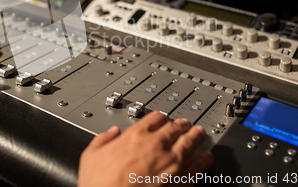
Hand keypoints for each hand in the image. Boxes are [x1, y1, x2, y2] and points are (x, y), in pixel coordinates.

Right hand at [78, 111, 212, 186]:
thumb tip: (110, 133)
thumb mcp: (91, 155)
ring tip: (201, 134)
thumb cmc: (100, 183)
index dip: (160, 117)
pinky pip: (197, 167)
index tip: (163, 118)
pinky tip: (207, 159)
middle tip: (187, 124)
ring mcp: (170, 163)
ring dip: (196, 137)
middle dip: (182, 124)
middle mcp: (155, 145)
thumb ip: (102, 139)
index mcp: (135, 136)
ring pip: (189, 144)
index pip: (154, 118)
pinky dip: (204, 161)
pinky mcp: (179, 181)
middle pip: (175, 128)